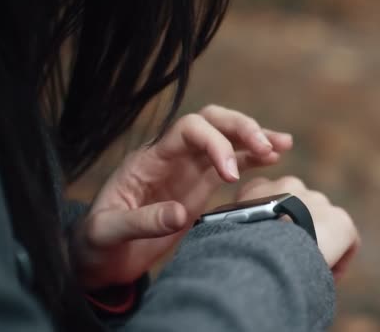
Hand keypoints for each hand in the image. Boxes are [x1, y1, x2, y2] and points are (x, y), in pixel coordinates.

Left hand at [73, 105, 292, 288]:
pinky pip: (230, 163)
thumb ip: (141, 222)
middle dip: (241, 128)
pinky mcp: (199, 187)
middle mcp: (172, 157)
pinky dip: (252, 158)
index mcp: (149, 160)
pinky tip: (273, 158)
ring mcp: (187, 170)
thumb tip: (180, 214)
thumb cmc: (97, 243)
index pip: (187, 130)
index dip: (214, 143)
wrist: (101, 257)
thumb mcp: (107, 234)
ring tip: (282, 145)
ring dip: (254, 137)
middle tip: (267, 146)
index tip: (230, 174)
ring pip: (225, 138)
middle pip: (211, 122)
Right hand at [236, 176, 359, 280]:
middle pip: (299, 207)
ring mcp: (318, 201)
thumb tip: (221, 244)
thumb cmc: (238, 246)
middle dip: (298, 229)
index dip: (269, 221)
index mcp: (259, 187)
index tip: (267, 242)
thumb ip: (231, 229)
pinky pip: (346, 241)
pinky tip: (328, 276)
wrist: (266, 249)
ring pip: (322, 224)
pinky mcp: (341, 220)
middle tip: (290, 258)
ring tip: (308, 270)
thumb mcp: (224, 231)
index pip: (265, 196)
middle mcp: (290, 185)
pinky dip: (339, 259)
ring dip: (317, 243)